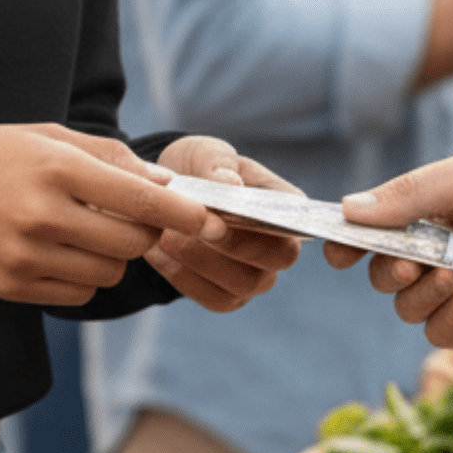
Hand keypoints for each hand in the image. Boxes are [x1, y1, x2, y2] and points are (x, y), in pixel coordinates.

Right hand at [0, 123, 224, 305]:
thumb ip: (108, 158)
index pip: (138, 197)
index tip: (210, 218)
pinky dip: (86, 276)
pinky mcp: (13, 288)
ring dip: (115, 253)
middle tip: (135, 213)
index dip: (181, 211)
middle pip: (131, 240)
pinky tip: (64, 250)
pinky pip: (79, 293)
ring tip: (88, 226)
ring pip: (109, 271)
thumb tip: (163, 183)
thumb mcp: (47, 136)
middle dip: (146, 229)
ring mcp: (27, 257)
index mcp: (56, 169)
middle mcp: (44, 216)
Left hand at [147, 136, 301, 311]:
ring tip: (165, 237)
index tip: (225, 217)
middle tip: (193, 227)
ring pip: (242, 285)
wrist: (171, 193)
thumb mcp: (205, 153)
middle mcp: (280, 246)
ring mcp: (257, 275)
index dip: (272, 225)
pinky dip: (184, 278)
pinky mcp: (228, 296)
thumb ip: (217, 165)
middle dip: (231, 247)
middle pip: (274, 261)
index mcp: (286, 206)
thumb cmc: (200, 168)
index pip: (295, 222)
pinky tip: (157, 253)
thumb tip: (230, 184)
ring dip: (202, 263)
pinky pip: (214, 298)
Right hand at [325, 155, 452, 349]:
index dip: (349, 237)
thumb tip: (349, 208)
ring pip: (405, 305)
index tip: (333, 245)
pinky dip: (442, 320)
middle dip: (385, 267)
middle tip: (410, 259)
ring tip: (447, 275)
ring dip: (415, 293)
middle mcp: (439, 250)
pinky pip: (439, 334)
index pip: (375, 226)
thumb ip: (411, 194)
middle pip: (382, 269)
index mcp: (432, 210)